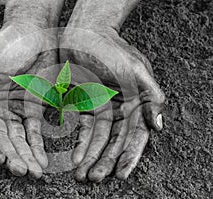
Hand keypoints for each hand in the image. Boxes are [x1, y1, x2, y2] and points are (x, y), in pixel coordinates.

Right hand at [0, 22, 57, 177]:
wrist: (32, 33)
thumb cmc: (4, 44)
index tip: (0, 159)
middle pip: (2, 139)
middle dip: (12, 157)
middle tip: (22, 172)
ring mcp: (14, 111)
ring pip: (19, 139)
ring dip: (26, 156)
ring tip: (34, 172)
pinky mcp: (32, 109)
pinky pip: (35, 131)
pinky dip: (38, 146)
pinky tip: (42, 160)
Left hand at [60, 21, 164, 181]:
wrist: (84, 33)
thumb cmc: (111, 49)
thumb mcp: (135, 70)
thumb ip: (151, 97)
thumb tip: (159, 126)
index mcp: (137, 103)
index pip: (135, 136)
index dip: (129, 156)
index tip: (120, 174)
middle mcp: (121, 109)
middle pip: (114, 142)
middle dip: (105, 161)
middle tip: (95, 178)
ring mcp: (102, 109)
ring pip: (97, 139)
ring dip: (91, 157)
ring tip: (83, 175)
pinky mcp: (84, 105)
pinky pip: (82, 129)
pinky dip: (80, 143)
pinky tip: (75, 157)